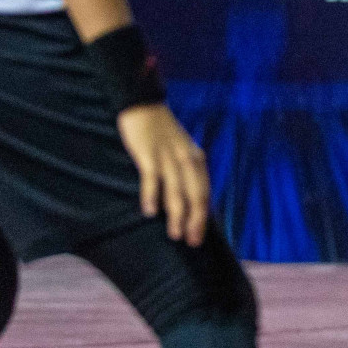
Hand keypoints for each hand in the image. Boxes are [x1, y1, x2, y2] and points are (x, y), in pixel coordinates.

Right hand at [117, 103, 208, 245]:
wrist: (144, 105)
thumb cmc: (162, 132)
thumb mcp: (182, 149)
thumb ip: (186, 171)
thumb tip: (188, 199)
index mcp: (196, 159)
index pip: (203, 192)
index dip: (202, 216)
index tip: (199, 236)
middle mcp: (186, 159)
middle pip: (195, 195)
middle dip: (195, 221)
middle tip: (191, 241)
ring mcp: (168, 157)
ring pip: (176, 191)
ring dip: (176, 215)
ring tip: (175, 234)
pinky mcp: (149, 154)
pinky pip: (152, 179)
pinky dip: (152, 196)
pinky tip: (150, 211)